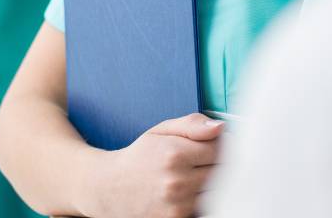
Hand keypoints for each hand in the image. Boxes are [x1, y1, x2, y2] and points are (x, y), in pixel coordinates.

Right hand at [91, 113, 224, 217]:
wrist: (110, 188)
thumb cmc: (139, 157)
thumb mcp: (161, 131)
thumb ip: (192, 125)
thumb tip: (220, 128)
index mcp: (174, 153)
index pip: (220, 149)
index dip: (218, 146)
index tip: (210, 146)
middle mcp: (177, 181)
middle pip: (221, 172)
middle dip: (215, 164)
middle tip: (201, 161)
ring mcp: (177, 205)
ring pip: (215, 191)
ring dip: (209, 183)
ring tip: (192, 175)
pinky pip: (203, 206)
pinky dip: (200, 198)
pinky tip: (187, 190)